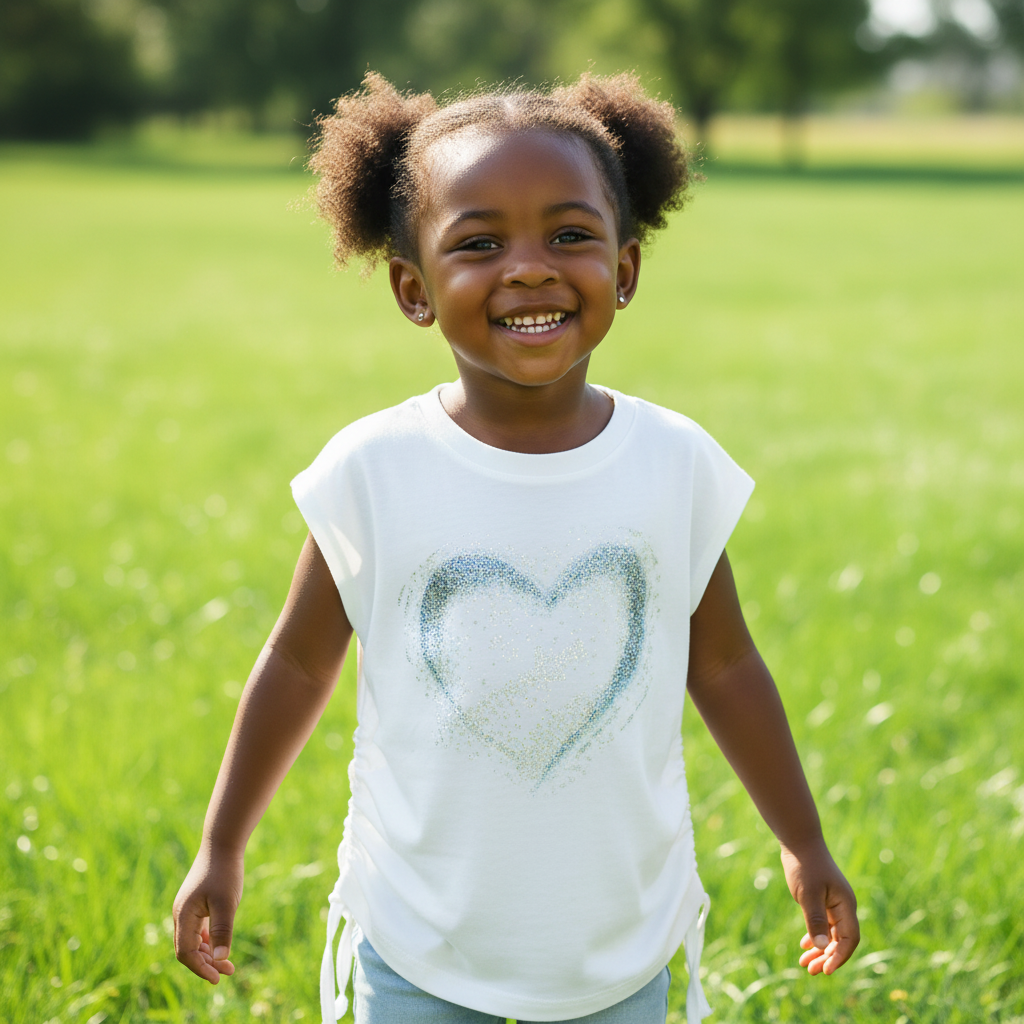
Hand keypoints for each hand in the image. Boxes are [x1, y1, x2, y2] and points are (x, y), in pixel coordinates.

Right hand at [173, 847, 243, 983]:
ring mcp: (187, 908)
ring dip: (208, 954)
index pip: (186, 953)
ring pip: (192, 940)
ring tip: (228, 965)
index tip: (218, 978)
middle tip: (228, 972)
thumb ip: (222, 931)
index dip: (200, 968)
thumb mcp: (227, 903)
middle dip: (205, 964)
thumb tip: (220, 960)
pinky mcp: (195, 903)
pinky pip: (197, 930)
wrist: (222, 844)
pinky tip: (220, 945)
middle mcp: (181, 914)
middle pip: (187, 950)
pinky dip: (208, 941)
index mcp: (183, 915)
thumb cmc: (225, 872)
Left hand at [780, 841, 858, 974]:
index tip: (826, 971)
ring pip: (831, 935)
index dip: (840, 957)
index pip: (850, 940)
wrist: (799, 842)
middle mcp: (843, 907)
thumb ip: (816, 920)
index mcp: (846, 905)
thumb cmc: (804, 866)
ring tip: (805, 965)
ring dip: (820, 950)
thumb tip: (823, 947)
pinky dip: (815, 937)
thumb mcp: (808, 894)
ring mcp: (833, 904)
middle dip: (828, 958)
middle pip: (841, 941)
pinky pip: (823, 925)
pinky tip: (805, 946)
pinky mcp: (822, 900)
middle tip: (811, 972)